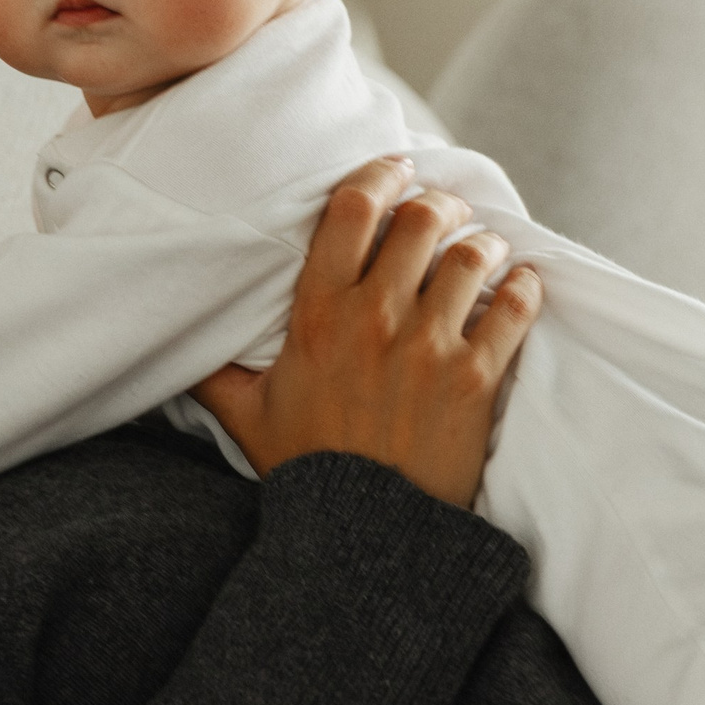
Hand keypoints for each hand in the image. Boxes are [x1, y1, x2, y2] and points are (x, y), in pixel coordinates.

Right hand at [191, 156, 541, 509]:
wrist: (364, 535)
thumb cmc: (306, 470)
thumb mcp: (245, 414)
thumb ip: (213, 370)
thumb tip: (180, 345)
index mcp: (318, 315)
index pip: (352, 209)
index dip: (381, 174)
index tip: (398, 169)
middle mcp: (375, 319)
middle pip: (422, 220)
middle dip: (439, 205)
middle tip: (446, 212)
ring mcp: (431, 347)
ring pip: (473, 256)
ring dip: (483, 242)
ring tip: (484, 249)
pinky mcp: (478, 378)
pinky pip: (515, 308)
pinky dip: (524, 288)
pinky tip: (521, 286)